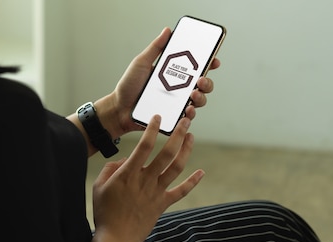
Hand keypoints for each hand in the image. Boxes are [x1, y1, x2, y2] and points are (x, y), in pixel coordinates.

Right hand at [84, 115, 203, 241]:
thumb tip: (125, 160)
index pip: (143, 146)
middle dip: (177, 134)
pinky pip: (181, 192)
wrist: (116, 238)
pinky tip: (201, 172)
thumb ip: (111, 168)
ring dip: (186, 150)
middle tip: (185, 121)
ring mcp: (156, 192)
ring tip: (191, 136)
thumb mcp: (99, 186)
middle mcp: (146, 180)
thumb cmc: (104, 211)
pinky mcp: (163, 204)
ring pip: (176, 167)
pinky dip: (193, 182)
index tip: (157, 117)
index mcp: (128, 174)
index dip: (152, 130)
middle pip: (167, 153)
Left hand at [95, 27, 220, 136]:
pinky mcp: (173, 118)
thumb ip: (155, 48)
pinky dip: (190, 114)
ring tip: (193, 94)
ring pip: (199, 101)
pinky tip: (187, 110)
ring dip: (201, 97)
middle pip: (203, 85)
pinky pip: (187, 118)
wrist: (118, 108)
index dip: (209, 63)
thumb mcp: (141, 63)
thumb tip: (167, 31)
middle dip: (208, 82)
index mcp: (174, 74)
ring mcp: (177, 104)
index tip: (214, 60)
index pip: (196, 68)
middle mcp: (178, 89)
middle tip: (200, 79)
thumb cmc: (129, 86)